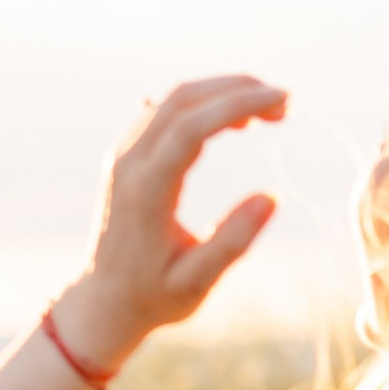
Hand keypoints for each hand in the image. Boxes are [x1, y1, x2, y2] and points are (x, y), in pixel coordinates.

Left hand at [62, 74, 287, 376]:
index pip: (191, 127)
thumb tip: (272, 197)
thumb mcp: (196, 283)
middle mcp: (128, 164)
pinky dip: (202, 105)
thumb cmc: (153, 297)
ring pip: (171, 100)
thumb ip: (232, 242)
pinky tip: (232, 120)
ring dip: (220, 93)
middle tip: (285, 103)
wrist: (103, 300)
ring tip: (269, 112)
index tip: (282, 99)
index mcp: (146, 191)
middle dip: (236, 89)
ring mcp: (122, 156)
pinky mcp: (126, 156)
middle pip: (181, 100)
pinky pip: (163, 112)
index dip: (237, 104)